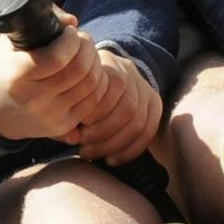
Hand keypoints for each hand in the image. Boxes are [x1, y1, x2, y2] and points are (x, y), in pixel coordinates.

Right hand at [0, 15, 109, 145]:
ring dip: (95, 62)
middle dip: (88, 47)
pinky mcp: (62, 126)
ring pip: (91, 84)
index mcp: (17, 76)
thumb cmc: (4, 69)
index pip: (58, 57)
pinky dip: (97, 82)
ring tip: (86, 53)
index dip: (72, 39)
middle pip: (79, 70)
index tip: (69, 31)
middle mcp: (34, 99)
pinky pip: (94, 101)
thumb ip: (39, 23)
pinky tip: (88, 72)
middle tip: (82, 39)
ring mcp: (50, 115)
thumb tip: (72, 20)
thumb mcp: (10, 42)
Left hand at [57, 52, 164, 167]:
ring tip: (91, 154)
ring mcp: (146, 90)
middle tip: (82, 147)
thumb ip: (68, 110)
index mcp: (111, 64)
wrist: (104, 74)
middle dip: (103, 133)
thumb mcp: (71, 90)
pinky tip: (111, 160)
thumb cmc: (78, 88)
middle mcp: (133, 75)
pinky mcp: (155, 105)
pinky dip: (130, 150)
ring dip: (114, 145)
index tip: (78, 127)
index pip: (113, 88)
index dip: (96, 112)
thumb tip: (71, 138)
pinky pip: (148, 133)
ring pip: (138, 123)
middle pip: (128, 108)